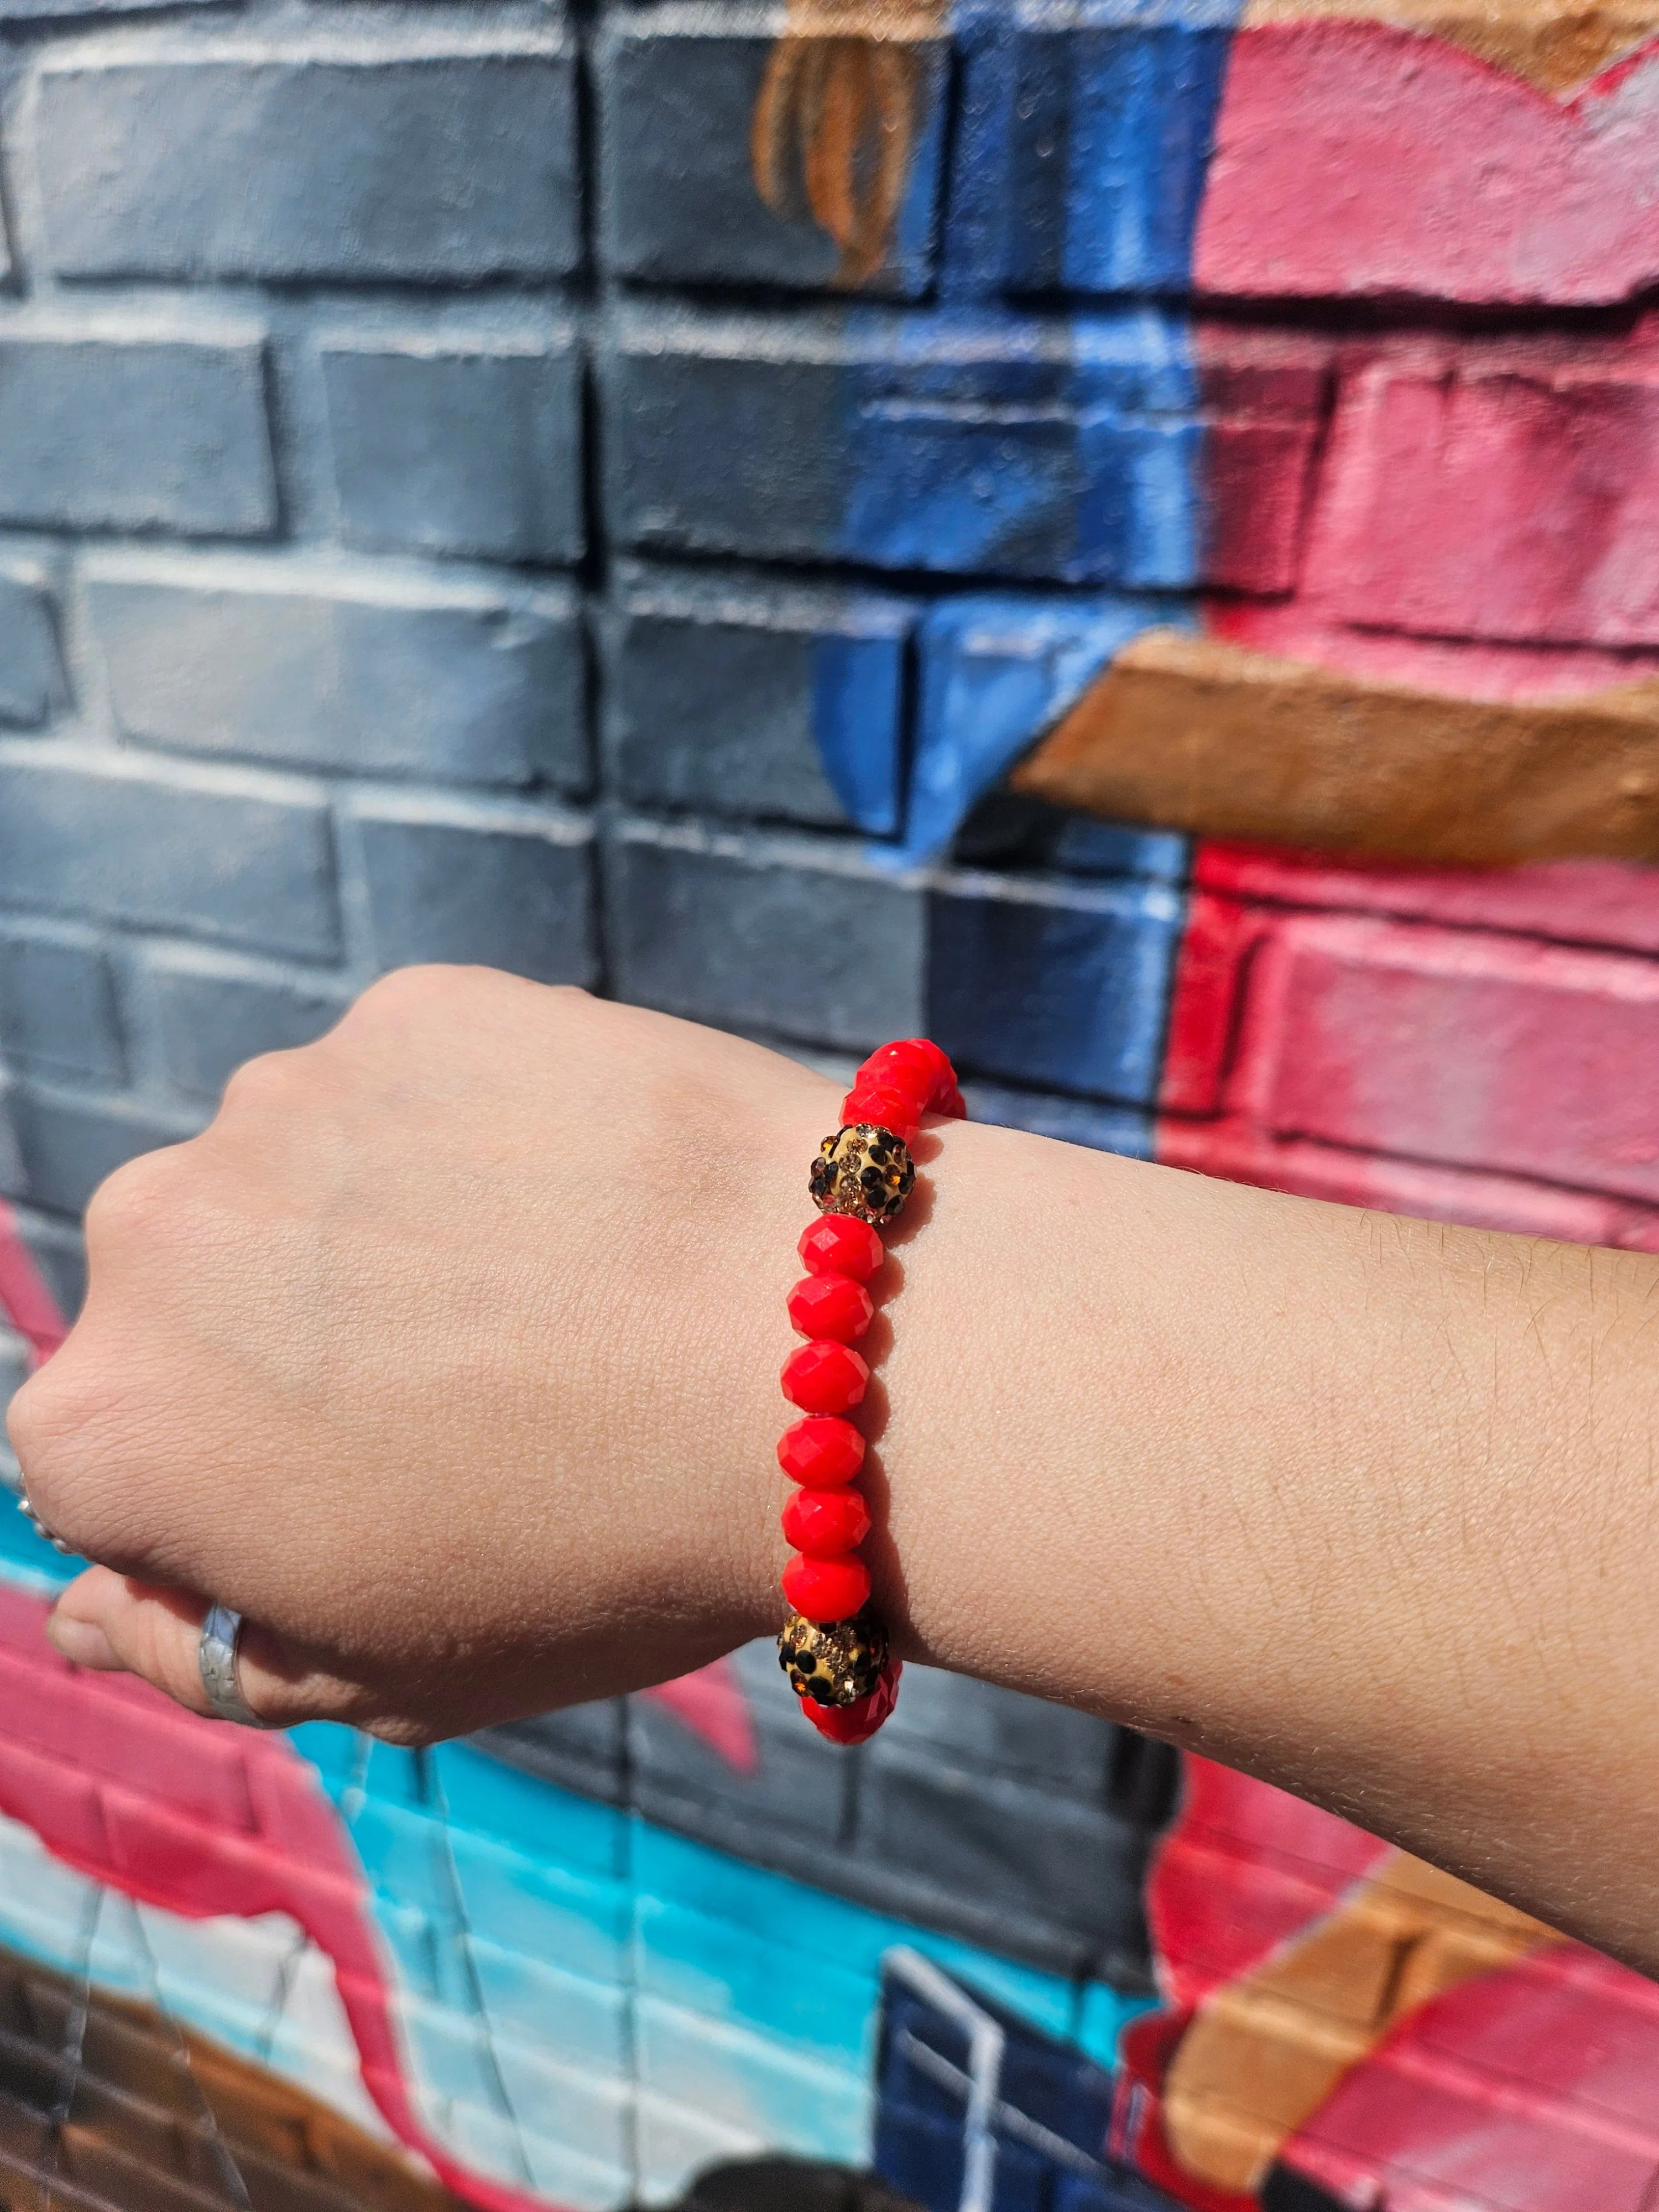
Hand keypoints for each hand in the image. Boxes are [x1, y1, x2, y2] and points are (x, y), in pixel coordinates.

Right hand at [7, 972, 842, 1740]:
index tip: (374, 1501)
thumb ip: (200, 1655)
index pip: (115, 1472)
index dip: (243, 1499)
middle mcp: (149, 1235)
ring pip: (301, 1178)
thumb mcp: (390, 1678)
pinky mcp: (417, 1007)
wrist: (823, 1361)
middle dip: (291, 1348)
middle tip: (474, 1395)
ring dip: (384, 1227)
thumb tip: (87, 1614)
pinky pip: (417, 1086)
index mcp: (108, 1432)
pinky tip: (587, 1199)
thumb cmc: (605, 1553)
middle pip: (193, 1303)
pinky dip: (479, 1133)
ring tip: (550, 1292)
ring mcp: (287, 1098)